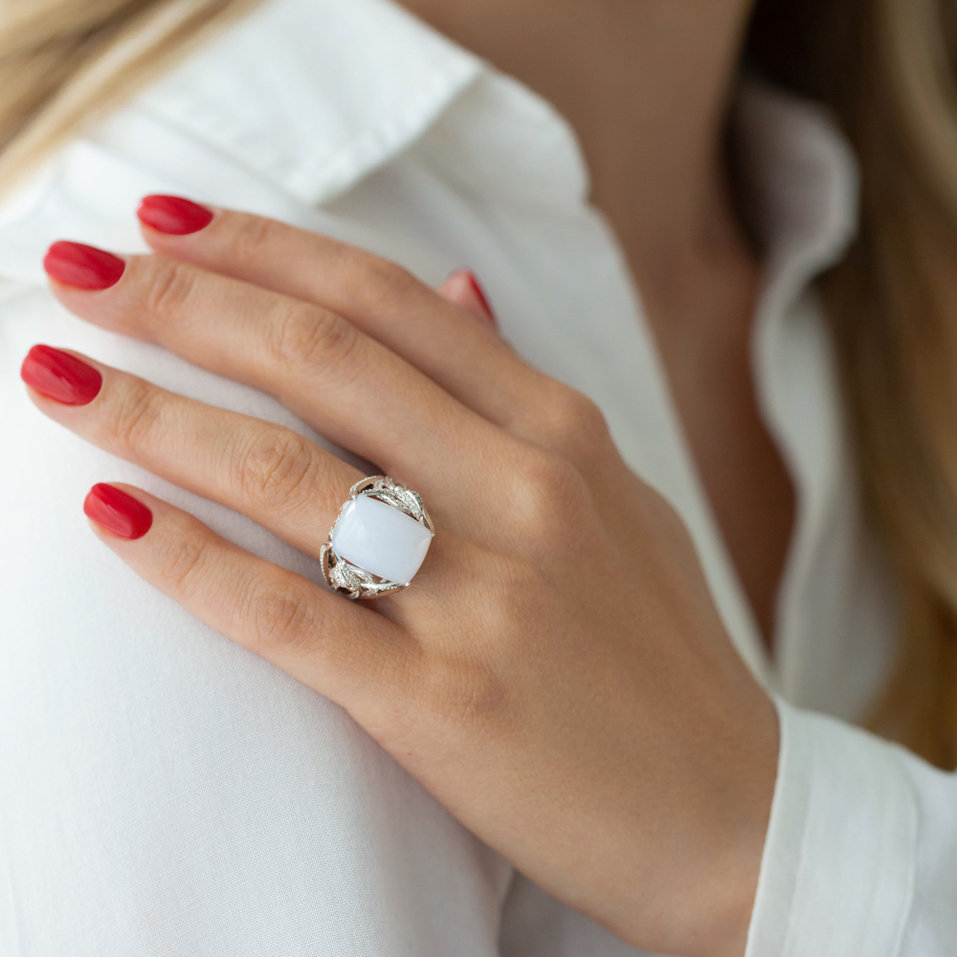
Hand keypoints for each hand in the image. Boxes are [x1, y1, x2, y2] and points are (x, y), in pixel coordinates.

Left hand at [21, 196, 777, 956]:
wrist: (729, 807)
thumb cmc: (662, 649)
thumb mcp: (614, 495)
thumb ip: (523, 396)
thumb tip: (457, 293)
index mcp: (562, 433)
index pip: (388, 304)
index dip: (265, 248)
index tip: (169, 223)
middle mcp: (525, 495)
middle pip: (322, 362)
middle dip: (183, 303)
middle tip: (79, 271)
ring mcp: (487, 600)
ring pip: (287, 477)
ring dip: (152, 414)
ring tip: (58, 375)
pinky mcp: (445, 705)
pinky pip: (288, 618)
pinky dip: (185, 562)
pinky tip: (111, 517)